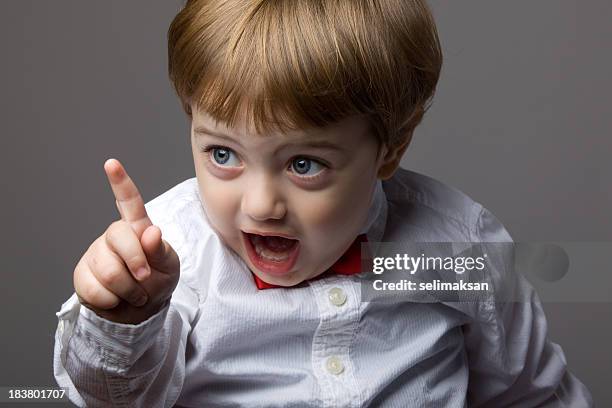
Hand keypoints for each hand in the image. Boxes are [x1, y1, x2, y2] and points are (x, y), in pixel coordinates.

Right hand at [73, 158, 179, 323]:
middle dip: (138, 266)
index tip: (112, 164)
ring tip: (135, 292)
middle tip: (147, 279)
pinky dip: (113, 301)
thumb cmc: (158, 281)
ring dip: (129, 290)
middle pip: (120, 242)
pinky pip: (95, 290)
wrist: (141, 311)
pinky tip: (117, 298)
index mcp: (137, 228)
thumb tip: (151, 232)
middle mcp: (113, 236)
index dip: (121, 183)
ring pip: (109, 272)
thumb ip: (161, 251)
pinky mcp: (82, 274)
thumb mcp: (169, 266)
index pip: (129, 203)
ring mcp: (96, 254)